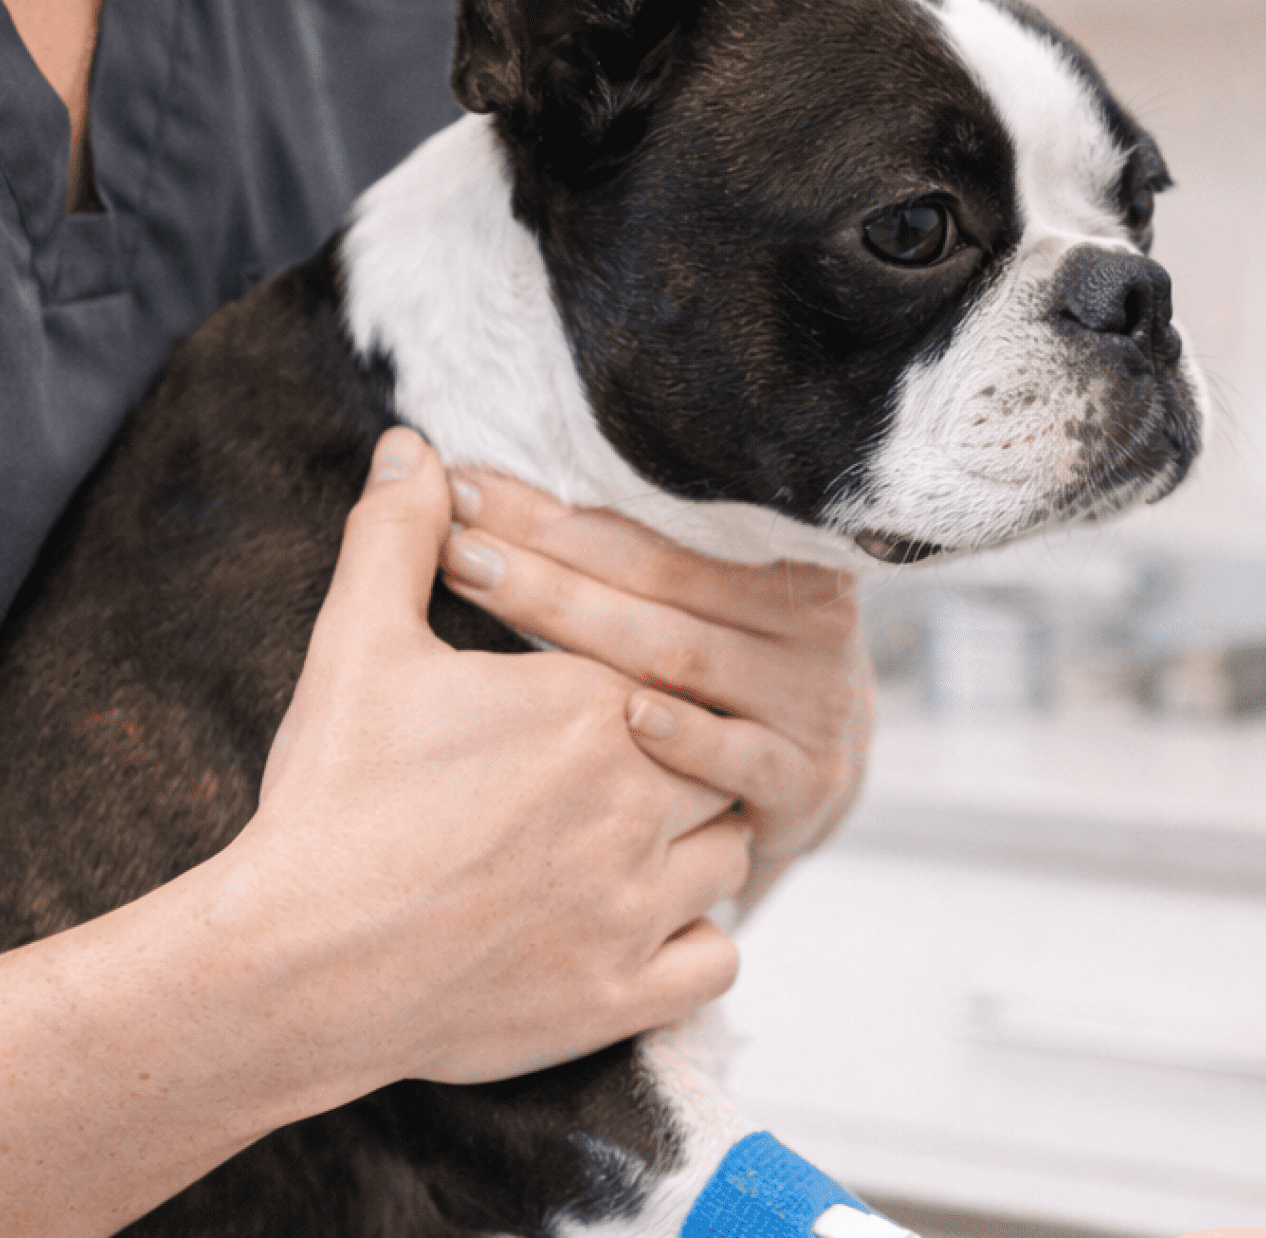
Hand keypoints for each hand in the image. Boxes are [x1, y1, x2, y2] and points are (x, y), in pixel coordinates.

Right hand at [211, 430, 751, 1095]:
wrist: (295, 962)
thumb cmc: (331, 801)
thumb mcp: (356, 649)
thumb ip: (395, 539)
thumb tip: (411, 449)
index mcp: (593, 704)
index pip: (670, 669)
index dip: (642, 681)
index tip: (608, 700)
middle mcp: (638, 801)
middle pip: (714, 760)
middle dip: (680, 761)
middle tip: (627, 770)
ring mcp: (637, 907)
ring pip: (729, 856)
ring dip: (695, 848)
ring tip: (638, 843)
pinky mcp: (622, 994)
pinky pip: (718, 960)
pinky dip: (694, 947)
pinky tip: (647, 928)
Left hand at [439, 469, 873, 909]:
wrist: (803, 796)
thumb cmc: (721, 683)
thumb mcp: (706, 601)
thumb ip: (634, 547)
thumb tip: (487, 470)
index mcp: (784, 556)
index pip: (659, 519)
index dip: (559, 503)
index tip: (467, 483)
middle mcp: (811, 622)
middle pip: (660, 576)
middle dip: (544, 552)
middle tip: (454, 537)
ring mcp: (811, 704)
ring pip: (682, 653)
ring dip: (573, 618)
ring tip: (480, 586)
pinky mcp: (806, 783)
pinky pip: (740, 756)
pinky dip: (686, 737)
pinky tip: (625, 717)